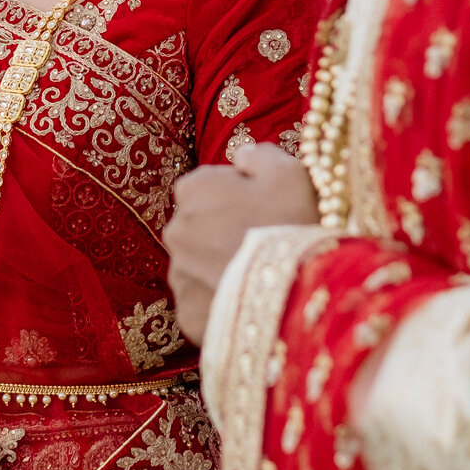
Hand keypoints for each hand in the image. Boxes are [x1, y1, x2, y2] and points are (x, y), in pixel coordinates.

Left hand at [165, 142, 318, 345]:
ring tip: (260, 277)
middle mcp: (175, 229)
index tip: (265, 209)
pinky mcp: (186, 314)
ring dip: (220, 269)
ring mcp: (179, 275)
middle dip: (224, 233)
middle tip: (265, 245)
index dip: (239, 196)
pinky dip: (220, 304)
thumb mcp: (288, 171)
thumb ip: (259, 154)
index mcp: (194, 189)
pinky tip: (249, 303)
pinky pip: (202, 306)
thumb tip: (241, 155)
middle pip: (200, 227)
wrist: (294, 292)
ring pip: (199, 268)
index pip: (207, 186)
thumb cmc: (293, 223)